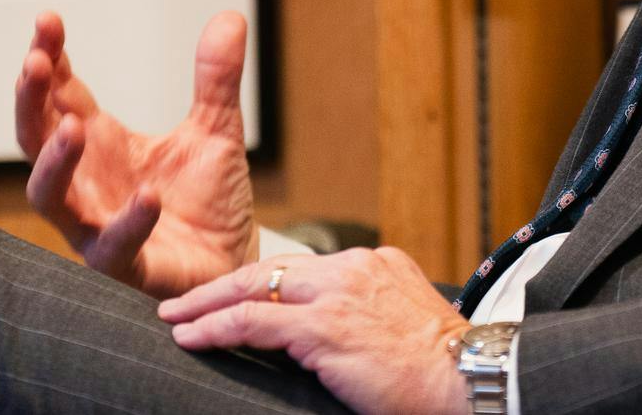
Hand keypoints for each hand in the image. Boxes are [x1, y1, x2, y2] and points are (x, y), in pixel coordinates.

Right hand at [15, 9, 255, 297]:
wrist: (233, 268)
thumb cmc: (208, 204)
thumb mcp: (218, 130)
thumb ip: (216, 79)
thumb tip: (230, 17)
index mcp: (102, 144)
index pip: (59, 96)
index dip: (49, 60)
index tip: (48, 21)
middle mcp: (88, 183)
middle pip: (35, 140)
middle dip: (30, 101)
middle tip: (35, 62)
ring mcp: (98, 226)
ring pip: (51, 198)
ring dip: (55, 161)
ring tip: (72, 126)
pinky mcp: (126, 269)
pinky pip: (113, 249)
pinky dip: (127, 222)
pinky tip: (147, 195)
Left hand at [159, 249, 468, 414]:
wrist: (467, 377)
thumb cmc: (444, 367)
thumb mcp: (406, 321)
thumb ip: (371, 312)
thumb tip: (342, 336)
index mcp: (374, 264)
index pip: (303, 268)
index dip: (264, 283)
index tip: (236, 295)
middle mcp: (352, 268)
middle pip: (270, 269)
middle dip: (222, 285)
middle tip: (185, 301)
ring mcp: (335, 295)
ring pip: (252, 289)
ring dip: (206, 304)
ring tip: (175, 318)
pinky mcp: (322, 328)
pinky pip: (252, 322)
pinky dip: (214, 327)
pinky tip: (190, 337)